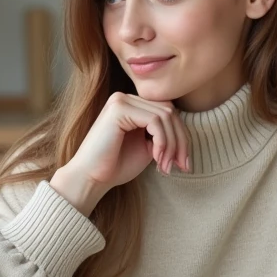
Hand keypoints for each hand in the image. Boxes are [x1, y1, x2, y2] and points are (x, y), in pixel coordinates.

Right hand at [50, 93, 189, 214]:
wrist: (90, 179)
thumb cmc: (115, 167)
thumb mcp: (147, 148)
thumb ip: (162, 135)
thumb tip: (186, 134)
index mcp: (131, 105)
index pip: (168, 111)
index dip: (181, 136)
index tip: (183, 163)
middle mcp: (125, 97)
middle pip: (170, 111)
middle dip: (181, 140)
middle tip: (181, 166)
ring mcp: (121, 100)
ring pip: (165, 115)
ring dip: (172, 144)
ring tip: (166, 166)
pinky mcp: (119, 108)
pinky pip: (154, 121)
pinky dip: (162, 141)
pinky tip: (157, 159)